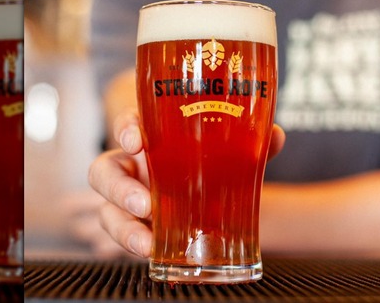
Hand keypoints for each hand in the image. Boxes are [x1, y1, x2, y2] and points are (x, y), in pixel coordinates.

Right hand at [88, 110, 285, 257]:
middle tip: (143, 202)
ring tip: (146, 243)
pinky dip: (135, 246)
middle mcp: (136, 168)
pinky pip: (125, 238)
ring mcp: (133, 200)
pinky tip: (154, 254)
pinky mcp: (139, 228)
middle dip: (117, 188)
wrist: (223, 198)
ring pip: (107, 211)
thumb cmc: (218, 163)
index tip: (136, 140)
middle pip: (105, 171)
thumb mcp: (235, 151)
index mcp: (153, 138)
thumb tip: (275, 136)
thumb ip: (252, 142)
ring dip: (122, 228)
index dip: (126, 129)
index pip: (129, 125)